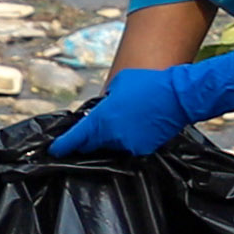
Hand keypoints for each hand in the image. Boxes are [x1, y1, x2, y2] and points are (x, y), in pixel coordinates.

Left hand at [55, 47, 233, 157]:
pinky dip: (128, 139)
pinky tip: (138, 125)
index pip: (76, 138)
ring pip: (112, 145)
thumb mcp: (120, 83)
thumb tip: (104, 105)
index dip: (63, 146)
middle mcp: (113, 136)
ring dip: (112, 137)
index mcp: (102, 120)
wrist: (178, 96)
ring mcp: (128, 145)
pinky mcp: (143, 150)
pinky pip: (129, 147)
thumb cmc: (148, 84)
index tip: (54, 151)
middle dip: (90, 138)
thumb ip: (106, 98)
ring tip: (125, 120)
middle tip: (92, 129)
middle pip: (93, 144)